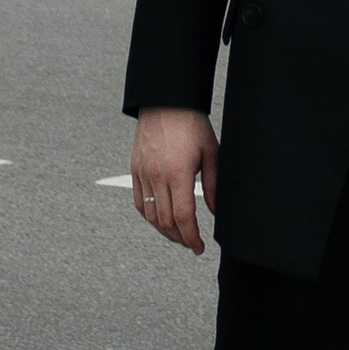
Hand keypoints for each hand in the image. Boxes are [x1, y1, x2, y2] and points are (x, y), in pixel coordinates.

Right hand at [131, 105, 218, 253]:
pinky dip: (149, 216)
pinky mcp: (135, 170)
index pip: (183, 217)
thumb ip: (212, 185)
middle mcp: (157, 177)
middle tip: (191, 244)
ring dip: (164, 231)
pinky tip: (160, 220)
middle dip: (180, 238)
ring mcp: (142, 174)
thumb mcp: (211, 152)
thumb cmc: (191, 124)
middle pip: (165, 222)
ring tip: (178, 235)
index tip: (199, 247)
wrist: (165, 102)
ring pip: (150, 216)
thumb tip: (214, 211)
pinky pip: (138, 202)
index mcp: (178, 174)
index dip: (192, 237)